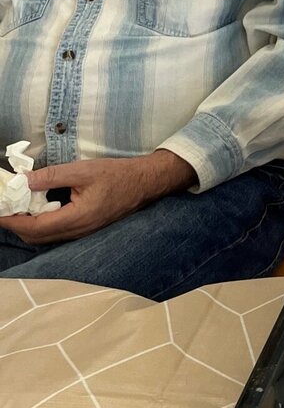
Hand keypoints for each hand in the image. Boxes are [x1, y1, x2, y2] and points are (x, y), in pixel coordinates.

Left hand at [4, 151, 195, 244]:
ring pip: (46, 238)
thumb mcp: (84, 169)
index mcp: (78, 217)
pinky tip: (40, 209)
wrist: (146, 183)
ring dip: (28, 226)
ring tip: (19, 208)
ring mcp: (83, 233)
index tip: (0, 212)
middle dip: (17, 225)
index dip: (13, 221)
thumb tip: (24, 181)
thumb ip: (53, 176)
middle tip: (6, 208)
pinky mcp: (86, 229)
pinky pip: (57, 233)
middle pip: (37, 237)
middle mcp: (79, 231)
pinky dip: (42, 225)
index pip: (36, 227)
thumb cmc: (118, 175)